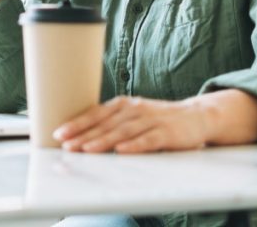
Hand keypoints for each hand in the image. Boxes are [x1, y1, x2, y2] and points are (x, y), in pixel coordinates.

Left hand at [53, 96, 211, 153]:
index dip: (77, 123)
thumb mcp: (132, 116)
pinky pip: (149, 139)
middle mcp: (135, 109)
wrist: (197, 116)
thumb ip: (111, 122)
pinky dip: (135, 145)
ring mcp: (151, 119)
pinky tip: (122, 151)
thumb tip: (81, 136)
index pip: (96, 113)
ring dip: (104, 140)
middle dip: (84, 134)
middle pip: (106, 123)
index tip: (59, 133)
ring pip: (123, 131)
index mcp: (123, 104)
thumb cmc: (158, 119)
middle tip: (66, 144)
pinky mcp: (167, 132)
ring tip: (87, 149)